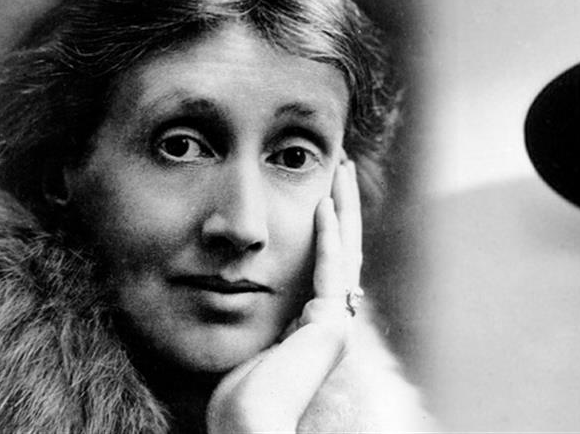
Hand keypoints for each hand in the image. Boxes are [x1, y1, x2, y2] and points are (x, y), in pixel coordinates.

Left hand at [206, 159, 363, 432]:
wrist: (250, 425)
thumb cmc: (237, 400)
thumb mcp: (247, 346)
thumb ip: (254, 319)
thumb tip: (233, 293)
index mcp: (316, 330)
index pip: (328, 267)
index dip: (329, 230)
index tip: (323, 196)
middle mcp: (334, 324)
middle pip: (346, 252)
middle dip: (343, 208)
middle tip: (342, 170)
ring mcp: (336, 325)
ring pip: (346, 253)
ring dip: (343, 209)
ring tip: (342, 172)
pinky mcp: (329, 325)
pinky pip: (330, 270)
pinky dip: (328, 236)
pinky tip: (322, 206)